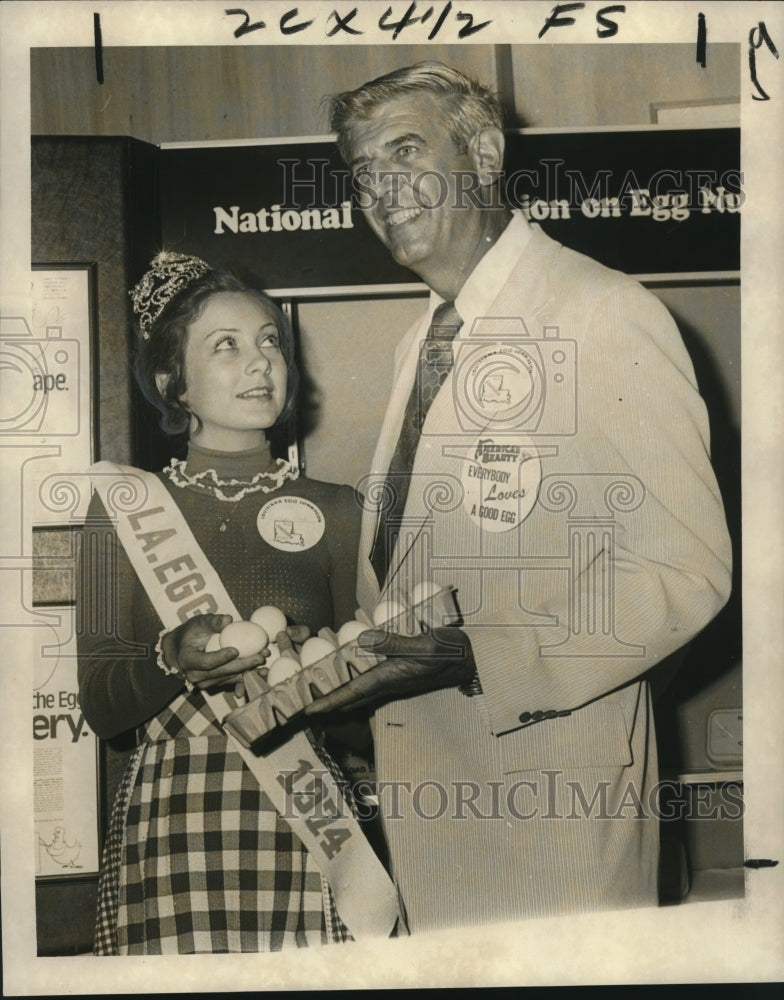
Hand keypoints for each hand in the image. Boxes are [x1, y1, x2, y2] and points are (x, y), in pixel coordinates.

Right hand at [161, 614, 269, 691]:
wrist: (183, 649)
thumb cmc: (192, 632)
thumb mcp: (199, 622)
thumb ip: (213, 621)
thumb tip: (228, 620)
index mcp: (188, 660)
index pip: (206, 662)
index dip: (221, 657)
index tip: (236, 650)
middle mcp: (195, 676)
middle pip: (222, 672)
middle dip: (243, 665)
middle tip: (261, 656)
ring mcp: (205, 683)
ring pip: (230, 678)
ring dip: (249, 670)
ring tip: (266, 661)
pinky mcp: (215, 685)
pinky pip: (233, 681)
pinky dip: (248, 676)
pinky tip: (263, 672)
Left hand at [303, 626, 475, 714]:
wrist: (476, 660)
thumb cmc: (453, 652)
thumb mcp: (427, 644)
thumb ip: (395, 642)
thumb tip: (362, 638)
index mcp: (390, 677)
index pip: (352, 692)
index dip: (328, 701)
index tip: (306, 710)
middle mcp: (390, 680)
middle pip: (352, 694)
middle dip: (329, 701)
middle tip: (306, 704)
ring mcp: (397, 677)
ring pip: (361, 686)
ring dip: (341, 689)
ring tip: (321, 689)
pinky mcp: (404, 671)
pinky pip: (373, 677)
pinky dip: (357, 676)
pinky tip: (352, 667)